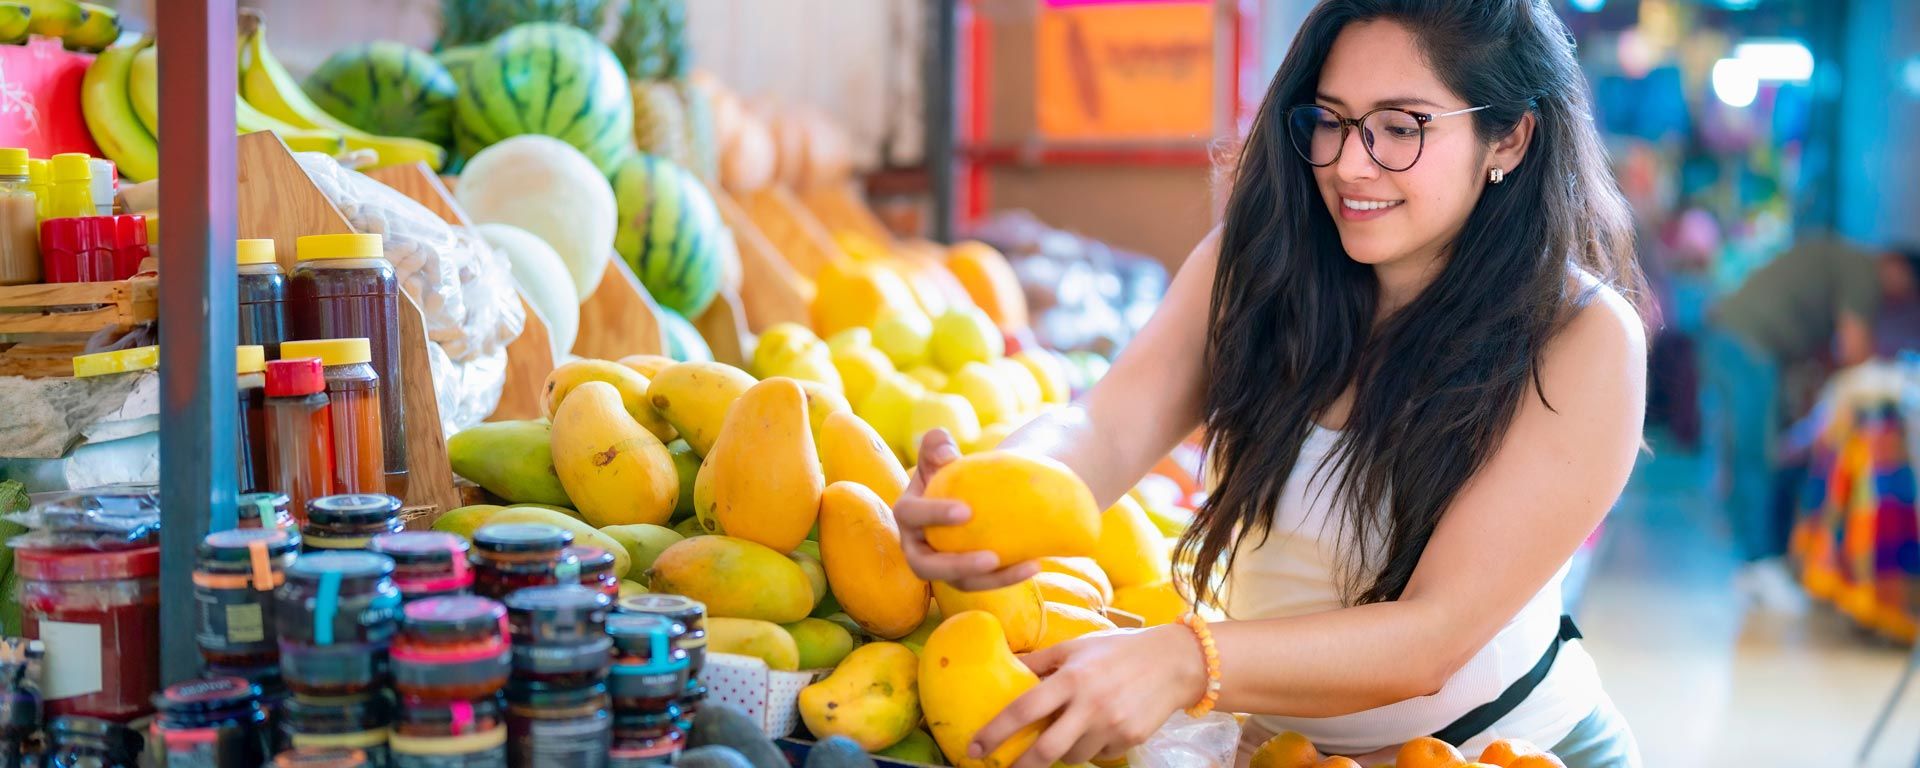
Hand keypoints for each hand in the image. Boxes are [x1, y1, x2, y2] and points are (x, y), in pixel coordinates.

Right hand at [892, 429, 1039, 590]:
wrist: (969, 494)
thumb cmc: (952, 469)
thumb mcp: (941, 453)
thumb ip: (937, 445)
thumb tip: (945, 453)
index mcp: (907, 515)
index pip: (911, 516)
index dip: (934, 515)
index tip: (967, 511)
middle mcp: (916, 547)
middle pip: (927, 566)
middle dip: (958, 565)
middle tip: (991, 558)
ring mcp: (940, 567)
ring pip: (962, 582)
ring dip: (994, 580)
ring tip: (1028, 566)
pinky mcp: (964, 578)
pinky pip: (984, 583)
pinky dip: (1010, 576)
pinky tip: (1036, 564)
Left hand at [971, 626, 1207, 767]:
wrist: (1174, 661)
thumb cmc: (1118, 649)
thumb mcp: (1076, 647)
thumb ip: (1041, 661)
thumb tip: (1007, 667)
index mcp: (1071, 678)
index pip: (1024, 709)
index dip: (995, 732)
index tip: (976, 748)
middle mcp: (1090, 705)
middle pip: (1046, 750)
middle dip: (1021, 766)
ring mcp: (1112, 726)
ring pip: (1072, 756)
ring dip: (1062, 750)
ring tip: (1070, 729)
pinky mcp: (1129, 739)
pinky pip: (1098, 754)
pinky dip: (1090, 747)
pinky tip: (1100, 726)